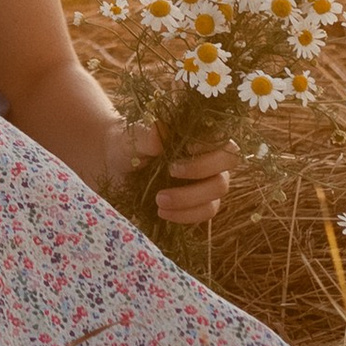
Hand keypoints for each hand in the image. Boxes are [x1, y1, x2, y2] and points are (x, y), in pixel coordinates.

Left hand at [119, 123, 239, 226]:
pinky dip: (185, 215)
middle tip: (170, 172)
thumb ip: (146, 135)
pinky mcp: (200, 203)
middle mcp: (211, 157)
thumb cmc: (130, 144)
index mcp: (200, 134)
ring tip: (158, 200)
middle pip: (227, 164)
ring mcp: (209, 181)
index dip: (212, 144)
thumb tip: (160, 130)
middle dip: (200, 171)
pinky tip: (162, 212)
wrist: (118, 167)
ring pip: (217, 193)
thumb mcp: (133, 138)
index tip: (187, 147)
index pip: (223, 139)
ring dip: (189, 199)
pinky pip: (205, 212)